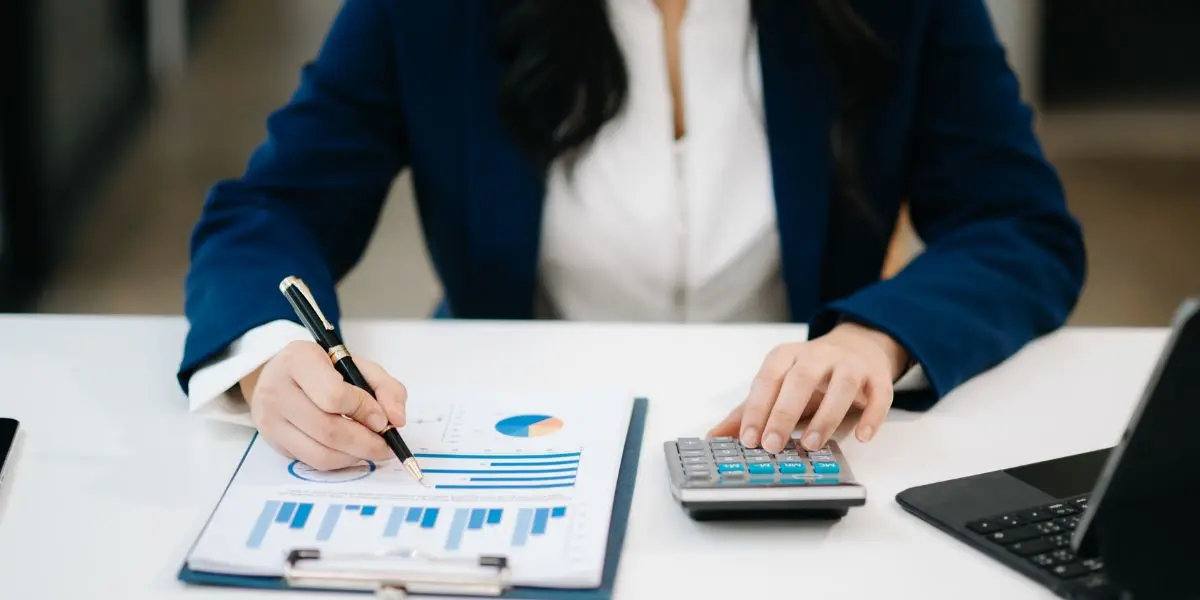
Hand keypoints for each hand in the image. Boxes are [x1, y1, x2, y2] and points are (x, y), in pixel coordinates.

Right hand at [240, 341, 407, 469]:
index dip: (364, 411)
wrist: (279, 374)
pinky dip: (340, 461)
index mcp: (299, 360)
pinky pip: (312, 461)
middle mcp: (277, 390)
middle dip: (366, 442)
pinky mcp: (273, 442)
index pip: (334, 395)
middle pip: (328, 430)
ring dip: (355, 456)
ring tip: (372, 448)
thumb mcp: (356, 365)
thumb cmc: (322, 368)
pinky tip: (352, 450)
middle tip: (386, 445)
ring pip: (320, 453)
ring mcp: (270, 419)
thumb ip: (385, 387)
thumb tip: (396, 419)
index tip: (383, 420)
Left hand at [709, 322, 906, 452]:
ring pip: (841, 385)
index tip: (748, 438)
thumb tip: (714, 437)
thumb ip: (748, 410)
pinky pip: (879, 394)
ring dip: (826, 416)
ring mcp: (850, 364)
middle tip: (772, 445)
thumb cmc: (811, 373)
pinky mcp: (877, 377)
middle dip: (784, 412)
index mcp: (788, 356)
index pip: (768, 379)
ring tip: (812, 444)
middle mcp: (819, 355)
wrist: (858, 347)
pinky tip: (862, 436)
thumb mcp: (778, 386)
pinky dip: (872, 415)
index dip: (757, 409)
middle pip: (801, 379)